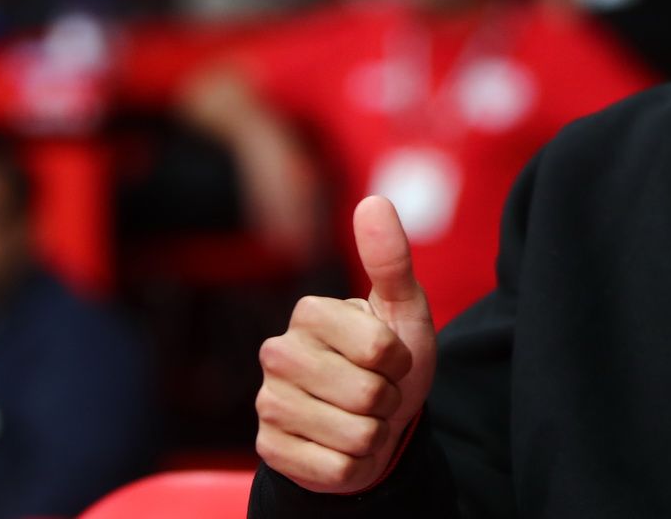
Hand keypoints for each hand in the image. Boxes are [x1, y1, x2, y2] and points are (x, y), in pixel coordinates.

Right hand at [255, 197, 437, 492]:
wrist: (373, 421)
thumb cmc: (389, 360)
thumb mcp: (402, 310)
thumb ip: (390, 259)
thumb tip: (374, 200)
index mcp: (309, 312)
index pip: (380, 349)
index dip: (399, 361)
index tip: (389, 357)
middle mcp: (277, 353)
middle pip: (366, 395)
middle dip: (387, 400)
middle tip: (375, 391)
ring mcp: (268, 403)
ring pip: (353, 435)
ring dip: (373, 434)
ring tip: (361, 418)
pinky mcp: (269, 450)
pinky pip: (336, 469)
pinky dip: (353, 465)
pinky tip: (339, 446)